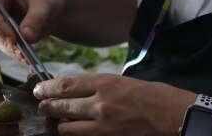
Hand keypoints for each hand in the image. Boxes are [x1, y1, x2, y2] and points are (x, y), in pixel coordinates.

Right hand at [0, 0, 65, 62]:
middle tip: (21, 53)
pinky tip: (26, 59)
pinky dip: (15, 53)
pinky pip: (5, 46)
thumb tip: (26, 36)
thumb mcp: (45, 4)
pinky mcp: (3, 34)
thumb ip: (35, 18)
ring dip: (10, 50)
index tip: (12, 38)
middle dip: (6, 41)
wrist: (55, 5)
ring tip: (26, 58)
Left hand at [34, 73, 192, 135]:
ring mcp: (103, 125)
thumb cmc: (151, 95)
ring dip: (61, 125)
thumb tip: (74, 91)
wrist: (172, 115)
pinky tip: (75, 132)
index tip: (39, 90)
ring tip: (59, 122)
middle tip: (42, 107)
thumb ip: (97, 86)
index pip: (66, 85)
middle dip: (47, 107)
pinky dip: (76, 135)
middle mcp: (100, 102)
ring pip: (67, 127)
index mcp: (104, 82)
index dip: (48, 88)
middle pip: (62, 106)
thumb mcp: (122, 81)